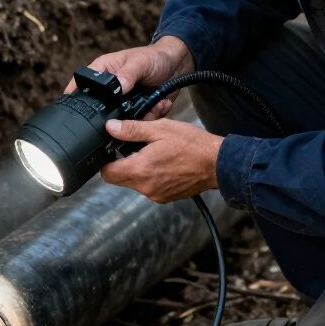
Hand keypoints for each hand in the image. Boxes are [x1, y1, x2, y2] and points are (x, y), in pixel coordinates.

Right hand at [65, 36, 194, 119]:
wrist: (177, 65)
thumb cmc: (155, 57)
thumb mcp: (140, 62)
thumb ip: (128, 74)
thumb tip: (118, 87)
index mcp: (104, 72)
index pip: (82, 84)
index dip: (75, 95)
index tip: (71, 108)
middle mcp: (111, 90)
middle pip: (101, 109)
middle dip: (115, 115)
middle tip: (131, 107)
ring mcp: (124, 102)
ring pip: (122, 120)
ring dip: (140, 115)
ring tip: (154, 102)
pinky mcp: (138, 112)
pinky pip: (140, 122)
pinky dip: (152, 115)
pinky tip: (160, 103)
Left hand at [99, 117, 222, 202]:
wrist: (218, 164)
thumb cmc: (193, 145)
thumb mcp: (160, 129)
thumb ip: (132, 129)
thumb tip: (111, 127)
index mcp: (141, 170)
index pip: (107, 173)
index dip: (106, 160)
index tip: (112, 149)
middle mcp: (145, 187)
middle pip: (119, 179)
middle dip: (122, 163)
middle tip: (134, 147)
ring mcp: (156, 194)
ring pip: (134, 182)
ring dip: (138, 169)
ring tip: (153, 153)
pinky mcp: (165, 197)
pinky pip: (149, 187)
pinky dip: (151, 176)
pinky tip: (163, 163)